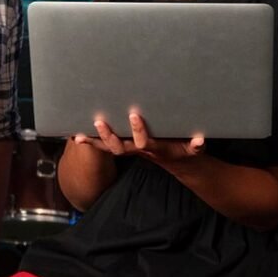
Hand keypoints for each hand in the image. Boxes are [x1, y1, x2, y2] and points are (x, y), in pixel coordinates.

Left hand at [73, 112, 204, 165]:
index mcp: (153, 147)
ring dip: (95, 141)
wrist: (176, 161)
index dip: (138, 130)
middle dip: (109, 136)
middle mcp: (138, 149)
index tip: (134, 115)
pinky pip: (105, 145)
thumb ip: (195, 146)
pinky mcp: (125, 145)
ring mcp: (130, 149)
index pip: (143, 141)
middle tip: (99, 122)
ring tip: (78, 135)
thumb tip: (200, 141)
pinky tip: (77, 136)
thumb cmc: (183, 150)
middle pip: (120, 147)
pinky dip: (91, 141)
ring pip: (109, 147)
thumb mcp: (191, 150)